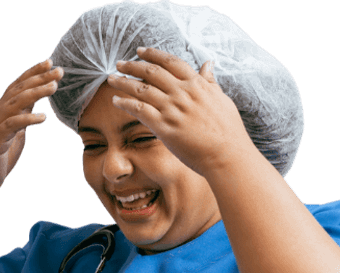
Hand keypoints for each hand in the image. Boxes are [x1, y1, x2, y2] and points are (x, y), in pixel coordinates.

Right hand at [0, 58, 62, 198]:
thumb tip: (36, 108)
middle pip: (19, 90)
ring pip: (16, 103)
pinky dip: (27, 119)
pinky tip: (42, 117)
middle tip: (59, 70)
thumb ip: (22, 119)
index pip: (18, 86)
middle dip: (39, 78)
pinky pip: (12, 126)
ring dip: (36, 93)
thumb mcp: (15, 134)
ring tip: (54, 86)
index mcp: (1, 111)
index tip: (50, 62)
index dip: (33, 72)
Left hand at [105, 47, 257, 177]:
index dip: (153, 54)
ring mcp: (173, 109)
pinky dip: (125, 103)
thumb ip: (210, 81)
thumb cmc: (228, 130)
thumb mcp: (222, 99)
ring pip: (142, 89)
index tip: (140, 51)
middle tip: (119, 63)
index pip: (171, 62)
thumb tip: (208, 63)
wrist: (228, 155)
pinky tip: (115, 101)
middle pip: (152, 72)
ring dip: (123, 82)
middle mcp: (183, 93)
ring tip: (111, 79)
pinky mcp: (164, 127)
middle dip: (132, 66)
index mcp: (197, 84)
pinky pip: (139, 110)